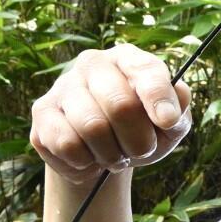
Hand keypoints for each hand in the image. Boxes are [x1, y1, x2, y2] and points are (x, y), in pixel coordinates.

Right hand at [30, 44, 192, 184]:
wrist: (102, 151)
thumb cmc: (142, 129)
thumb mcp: (170, 123)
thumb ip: (179, 108)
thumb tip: (179, 94)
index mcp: (128, 58)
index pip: (145, 70)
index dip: (159, 99)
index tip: (168, 123)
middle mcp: (93, 64)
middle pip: (120, 105)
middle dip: (139, 141)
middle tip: (141, 151)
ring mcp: (63, 86)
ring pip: (92, 128)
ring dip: (112, 155)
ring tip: (116, 156)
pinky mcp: (42, 112)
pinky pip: (67, 145)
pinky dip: (86, 163)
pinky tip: (89, 158)